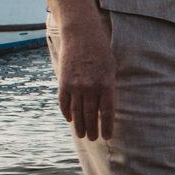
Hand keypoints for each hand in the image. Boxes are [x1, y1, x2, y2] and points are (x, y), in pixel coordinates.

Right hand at [52, 18, 117, 139]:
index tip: (107, 137)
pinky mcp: (63, 83)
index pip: (107, 113)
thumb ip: (109, 87)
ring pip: (77, 113)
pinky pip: (64, 103)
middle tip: (92, 139)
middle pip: (91, 116)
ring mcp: (75, 86)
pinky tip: (70, 120)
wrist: (80, 35)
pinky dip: (66, 113)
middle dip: (92, 130)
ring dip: (79, 126)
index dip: (107, 127)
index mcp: (106, 85)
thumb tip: (106, 107)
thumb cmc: (100, 51)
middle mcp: (90, 88)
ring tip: (81, 135)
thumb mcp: (111, 68)